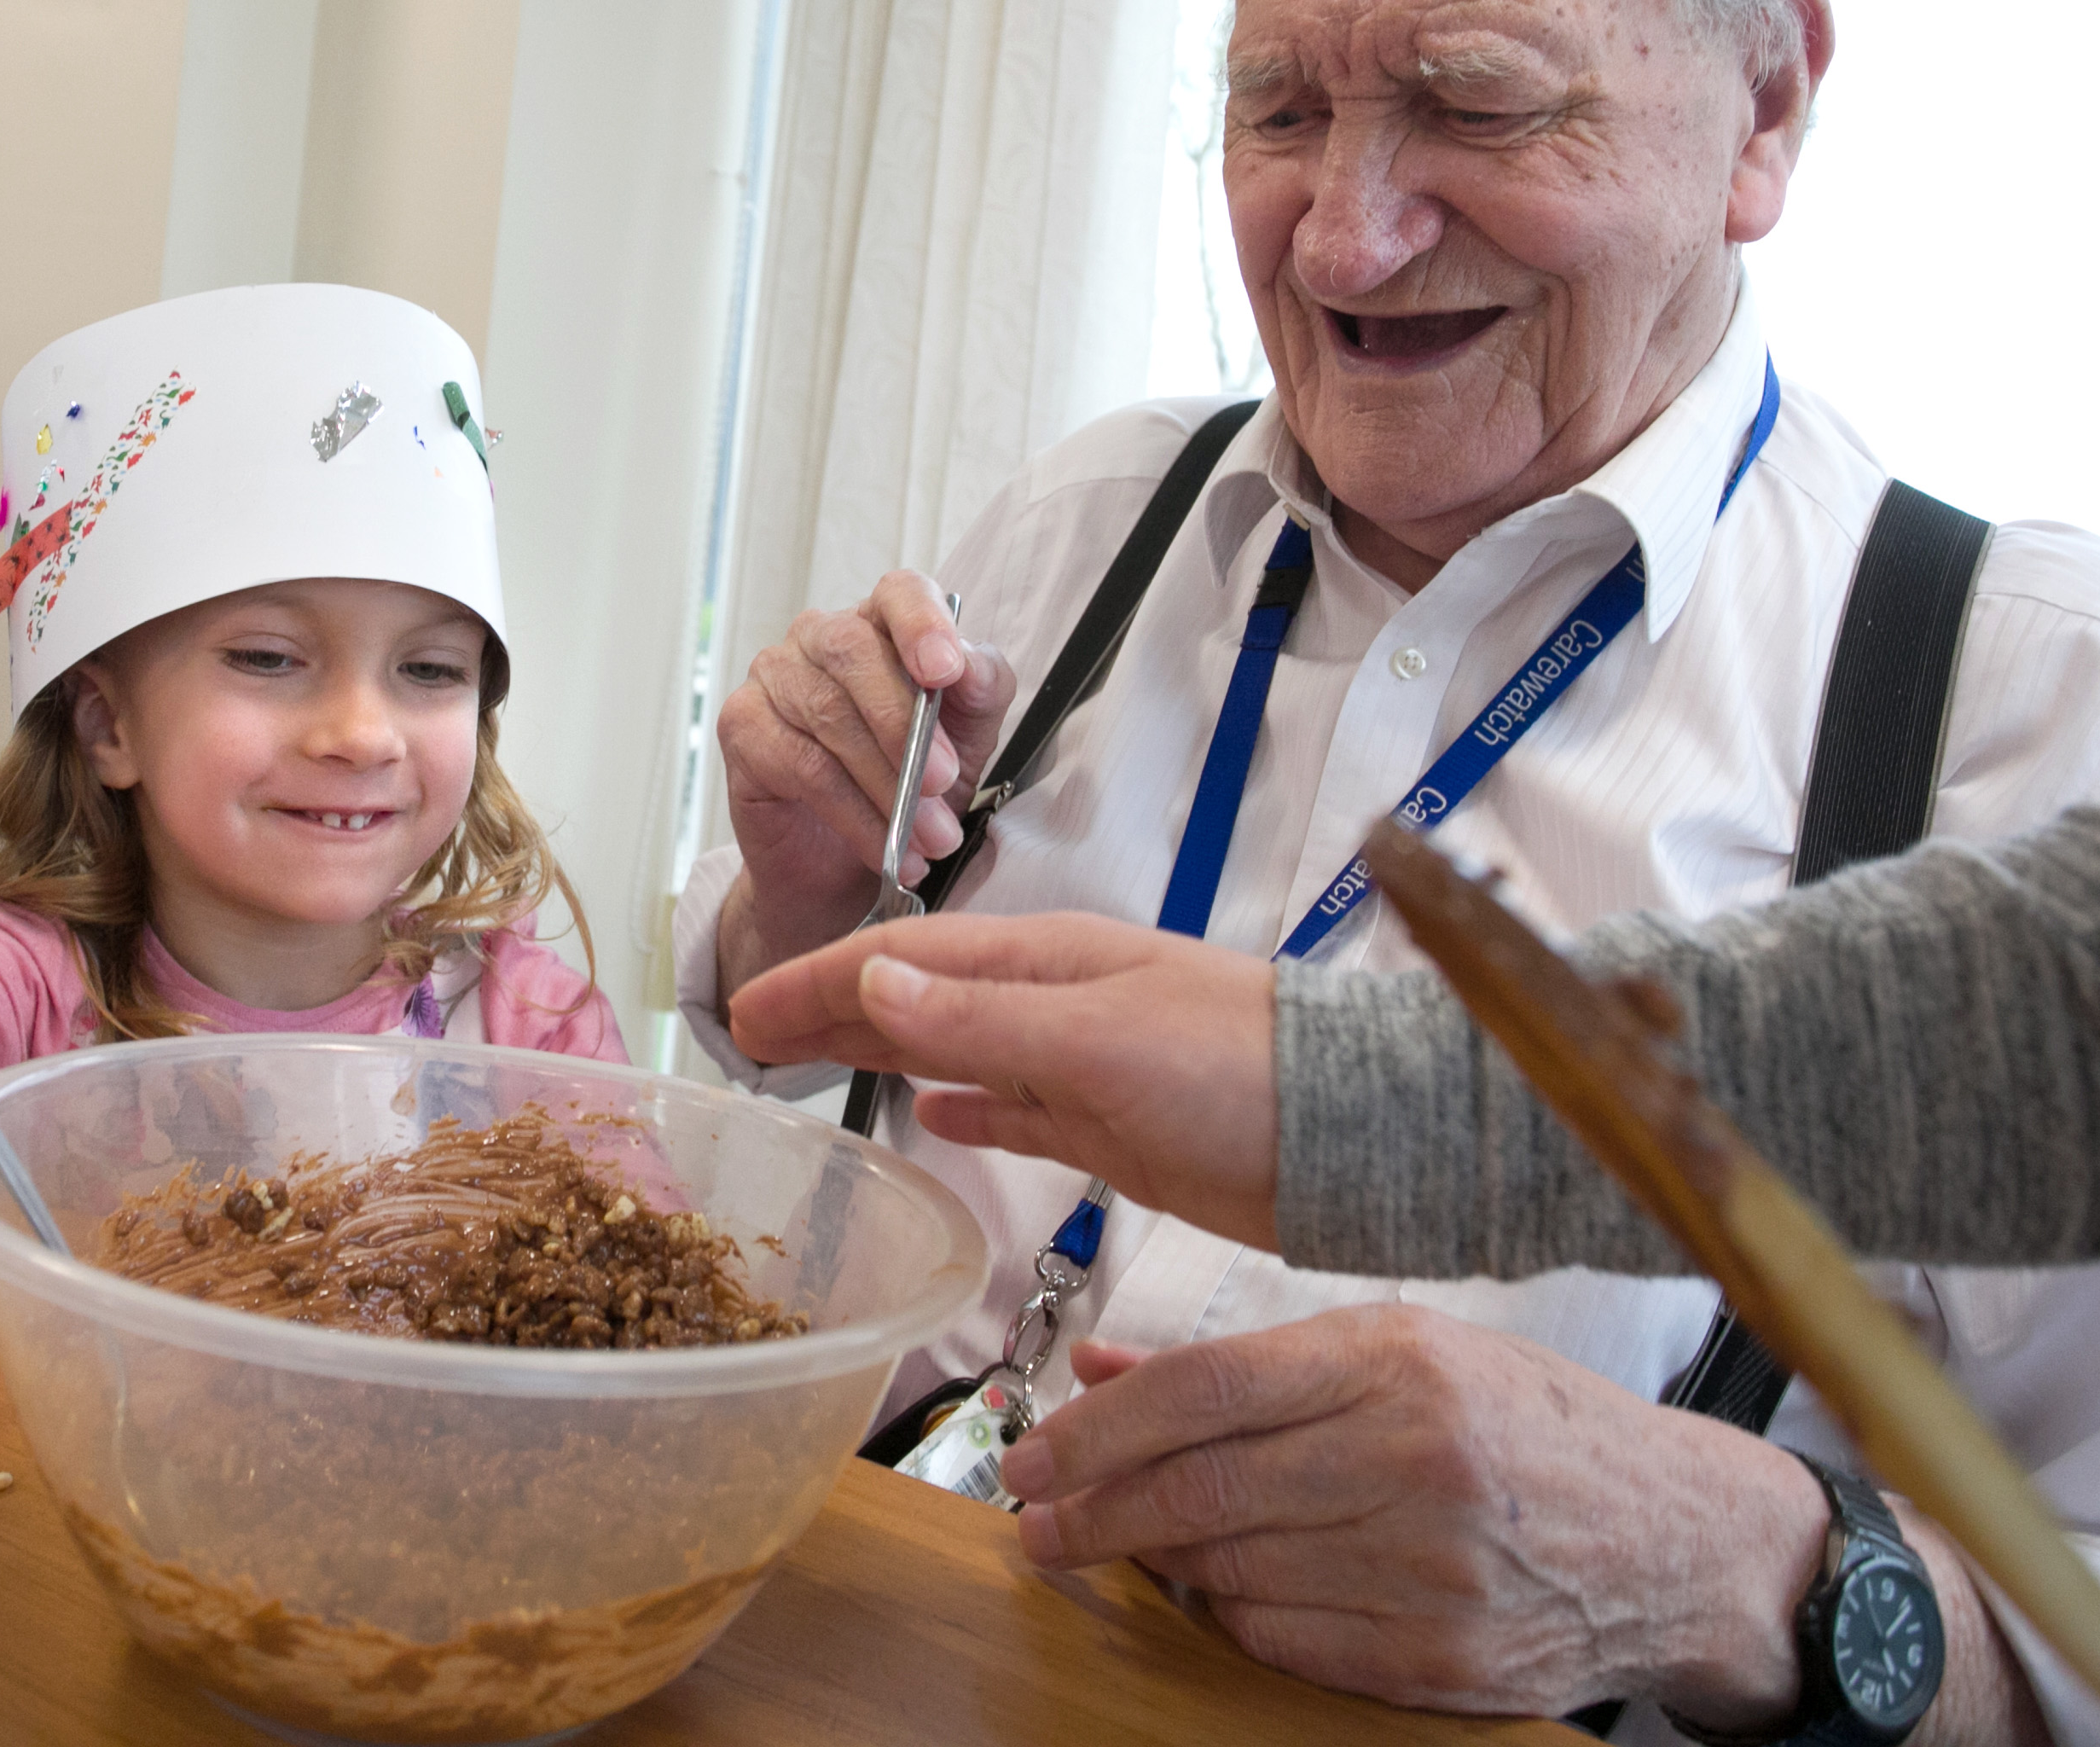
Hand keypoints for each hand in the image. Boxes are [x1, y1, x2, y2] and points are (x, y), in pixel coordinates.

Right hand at [709, 571, 1015, 997]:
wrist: (846, 871)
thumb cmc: (910, 791)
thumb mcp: (966, 741)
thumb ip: (980, 692)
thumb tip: (970, 666)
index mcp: (879, 624)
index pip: (898, 592)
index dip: (921, 624)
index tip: (946, 672)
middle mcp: (819, 637)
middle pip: (855, 652)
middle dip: (905, 724)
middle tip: (944, 784)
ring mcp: (772, 676)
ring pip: (829, 715)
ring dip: (888, 787)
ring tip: (928, 840)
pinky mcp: (741, 726)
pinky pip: (802, 766)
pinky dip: (853, 814)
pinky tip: (886, 850)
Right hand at [727, 911, 1281, 1246]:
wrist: (1355, 1138)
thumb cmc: (1241, 1074)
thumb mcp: (1097, 1042)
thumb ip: (981, 1021)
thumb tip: (873, 986)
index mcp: (1046, 962)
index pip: (900, 961)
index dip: (816, 984)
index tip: (744, 1011)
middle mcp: (1057, 1003)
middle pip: (916, 1000)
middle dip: (832, 1011)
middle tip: (754, 1037)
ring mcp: (1084, 1065)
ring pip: (955, 1052)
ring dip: (883, 1054)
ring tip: (816, 1067)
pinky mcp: (1112, 1127)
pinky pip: (1014, 1107)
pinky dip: (963, 1106)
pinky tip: (933, 1116)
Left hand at [1003, 1307, 1830, 1723]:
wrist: (1676, 1538)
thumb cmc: (1526, 1425)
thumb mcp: (1400, 1351)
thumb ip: (1245, 1365)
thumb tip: (1100, 1367)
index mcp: (1393, 1363)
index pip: (1201, 1390)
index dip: (1096, 1430)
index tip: (1031, 1453)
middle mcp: (1409, 1460)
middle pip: (1199, 1489)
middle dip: (1092, 1511)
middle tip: (1036, 1522)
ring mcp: (1429, 1568)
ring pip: (1230, 1571)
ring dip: (1158, 1564)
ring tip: (1122, 1545)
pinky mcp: (1442, 1658)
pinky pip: (1285, 1641)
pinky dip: (1231, 1618)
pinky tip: (1215, 1590)